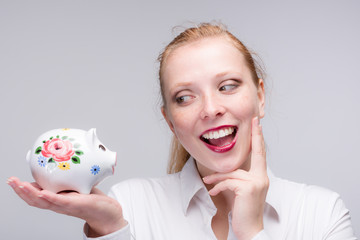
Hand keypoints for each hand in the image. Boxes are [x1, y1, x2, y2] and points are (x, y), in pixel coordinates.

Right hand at [7, 177, 126, 236]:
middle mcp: (58, 205)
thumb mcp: (76, 185)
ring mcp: (66, 206)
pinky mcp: (76, 204)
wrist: (107, 212)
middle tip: (10, 181)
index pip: (35, 196)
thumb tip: (63, 161)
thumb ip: (68, 177)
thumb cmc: (91, 198)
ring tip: (20, 185)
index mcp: (56, 200)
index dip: (22, 189)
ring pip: (44, 202)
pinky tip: (43, 193)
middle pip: (35, 200)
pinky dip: (51, 198)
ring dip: (31, 194)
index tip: (12, 180)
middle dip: (21, 191)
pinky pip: (61, 202)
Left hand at [203, 117, 268, 239]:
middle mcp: (262, 178)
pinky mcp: (248, 188)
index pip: (261, 154)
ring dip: (217, 178)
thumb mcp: (242, 190)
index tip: (258, 124)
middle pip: (257, 153)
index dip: (259, 139)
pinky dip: (218, 187)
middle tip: (254, 122)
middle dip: (256, 136)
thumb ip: (240, 177)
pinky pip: (228, 182)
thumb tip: (230, 168)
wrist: (250, 229)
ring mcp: (257, 183)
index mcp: (261, 176)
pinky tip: (212, 193)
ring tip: (207, 183)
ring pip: (233, 172)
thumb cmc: (244, 209)